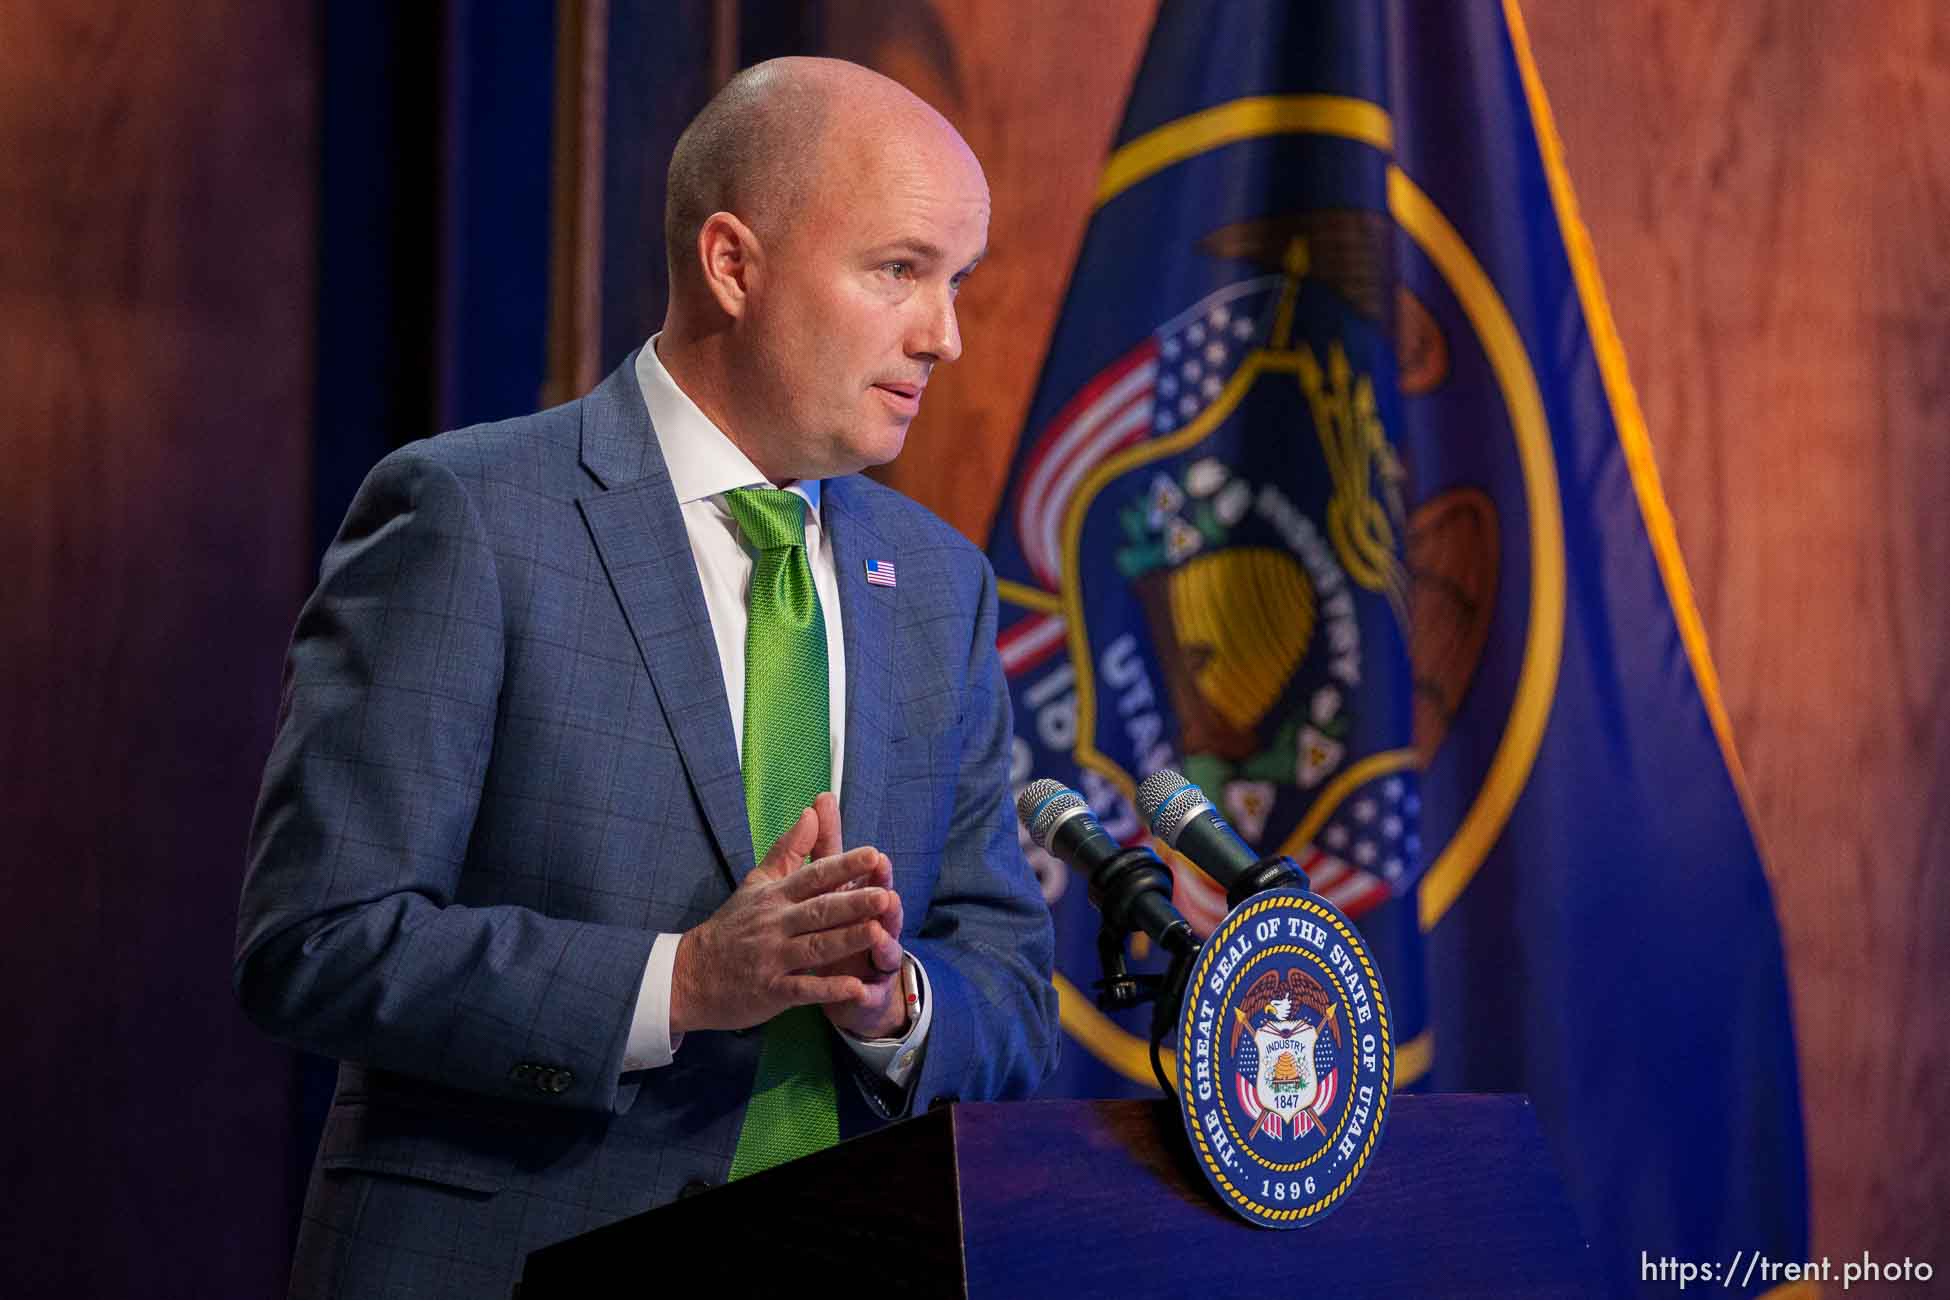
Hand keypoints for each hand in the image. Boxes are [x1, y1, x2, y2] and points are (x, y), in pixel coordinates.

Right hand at [668, 802, 898, 1034]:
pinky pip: (803, 989)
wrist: (691, 974)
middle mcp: (775, 924)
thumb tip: (812, 812)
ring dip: (847, 941)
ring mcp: (773, 958)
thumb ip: (788, 850)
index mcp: (776, 896)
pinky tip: (857, 988)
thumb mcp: (756, 883)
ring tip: (879, 934)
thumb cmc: (732, 926)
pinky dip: (829, 989)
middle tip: (885, 895)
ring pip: (815, 947)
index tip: (873, 855)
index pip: (813, 876)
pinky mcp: (771, 990)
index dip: (843, 866)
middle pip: (819, 910)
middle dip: (853, 903)